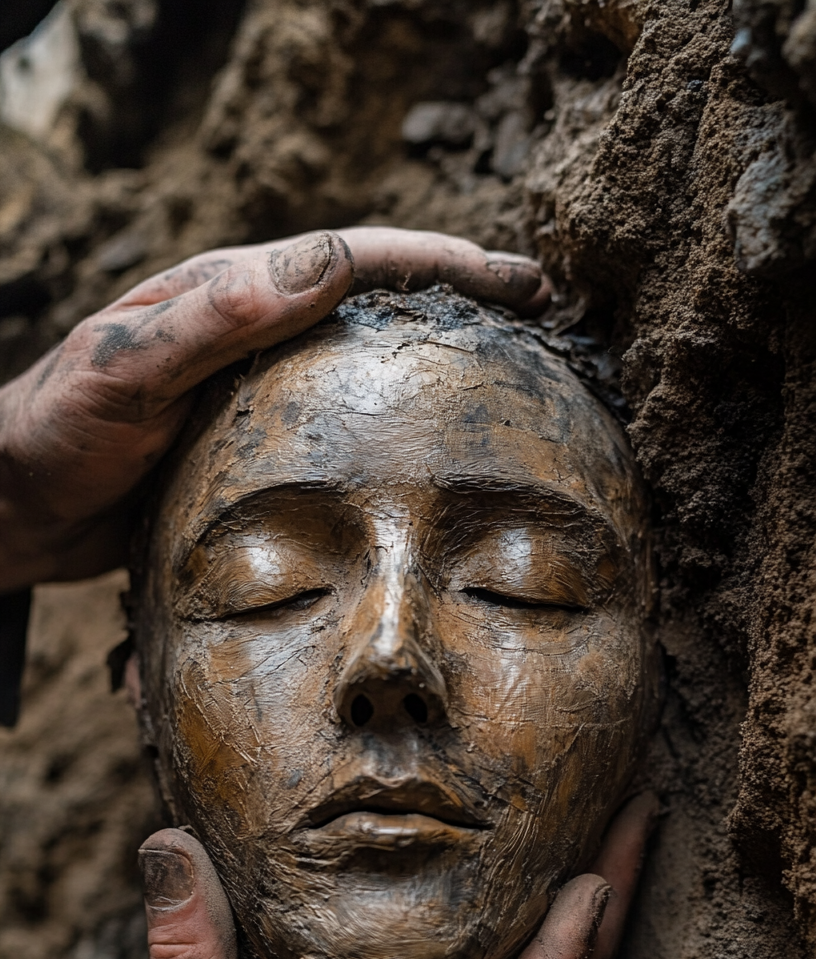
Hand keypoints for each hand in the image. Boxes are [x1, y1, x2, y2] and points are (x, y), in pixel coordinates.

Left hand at [0, 228, 546, 591]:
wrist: (14, 503)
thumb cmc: (57, 433)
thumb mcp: (129, 371)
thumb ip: (217, 320)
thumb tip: (328, 262)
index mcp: (229, 292)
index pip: (354, 260)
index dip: (443, 262)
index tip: (517, 278)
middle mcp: (251, 327)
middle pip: (374, 297)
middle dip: (460, 297)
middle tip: (541, 312)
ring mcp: (254, 382)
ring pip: (363, 357)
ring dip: (435, 354)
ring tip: (507, 370)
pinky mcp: (252, 436)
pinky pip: (340, 417)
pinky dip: (394, 417)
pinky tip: (426, 444)